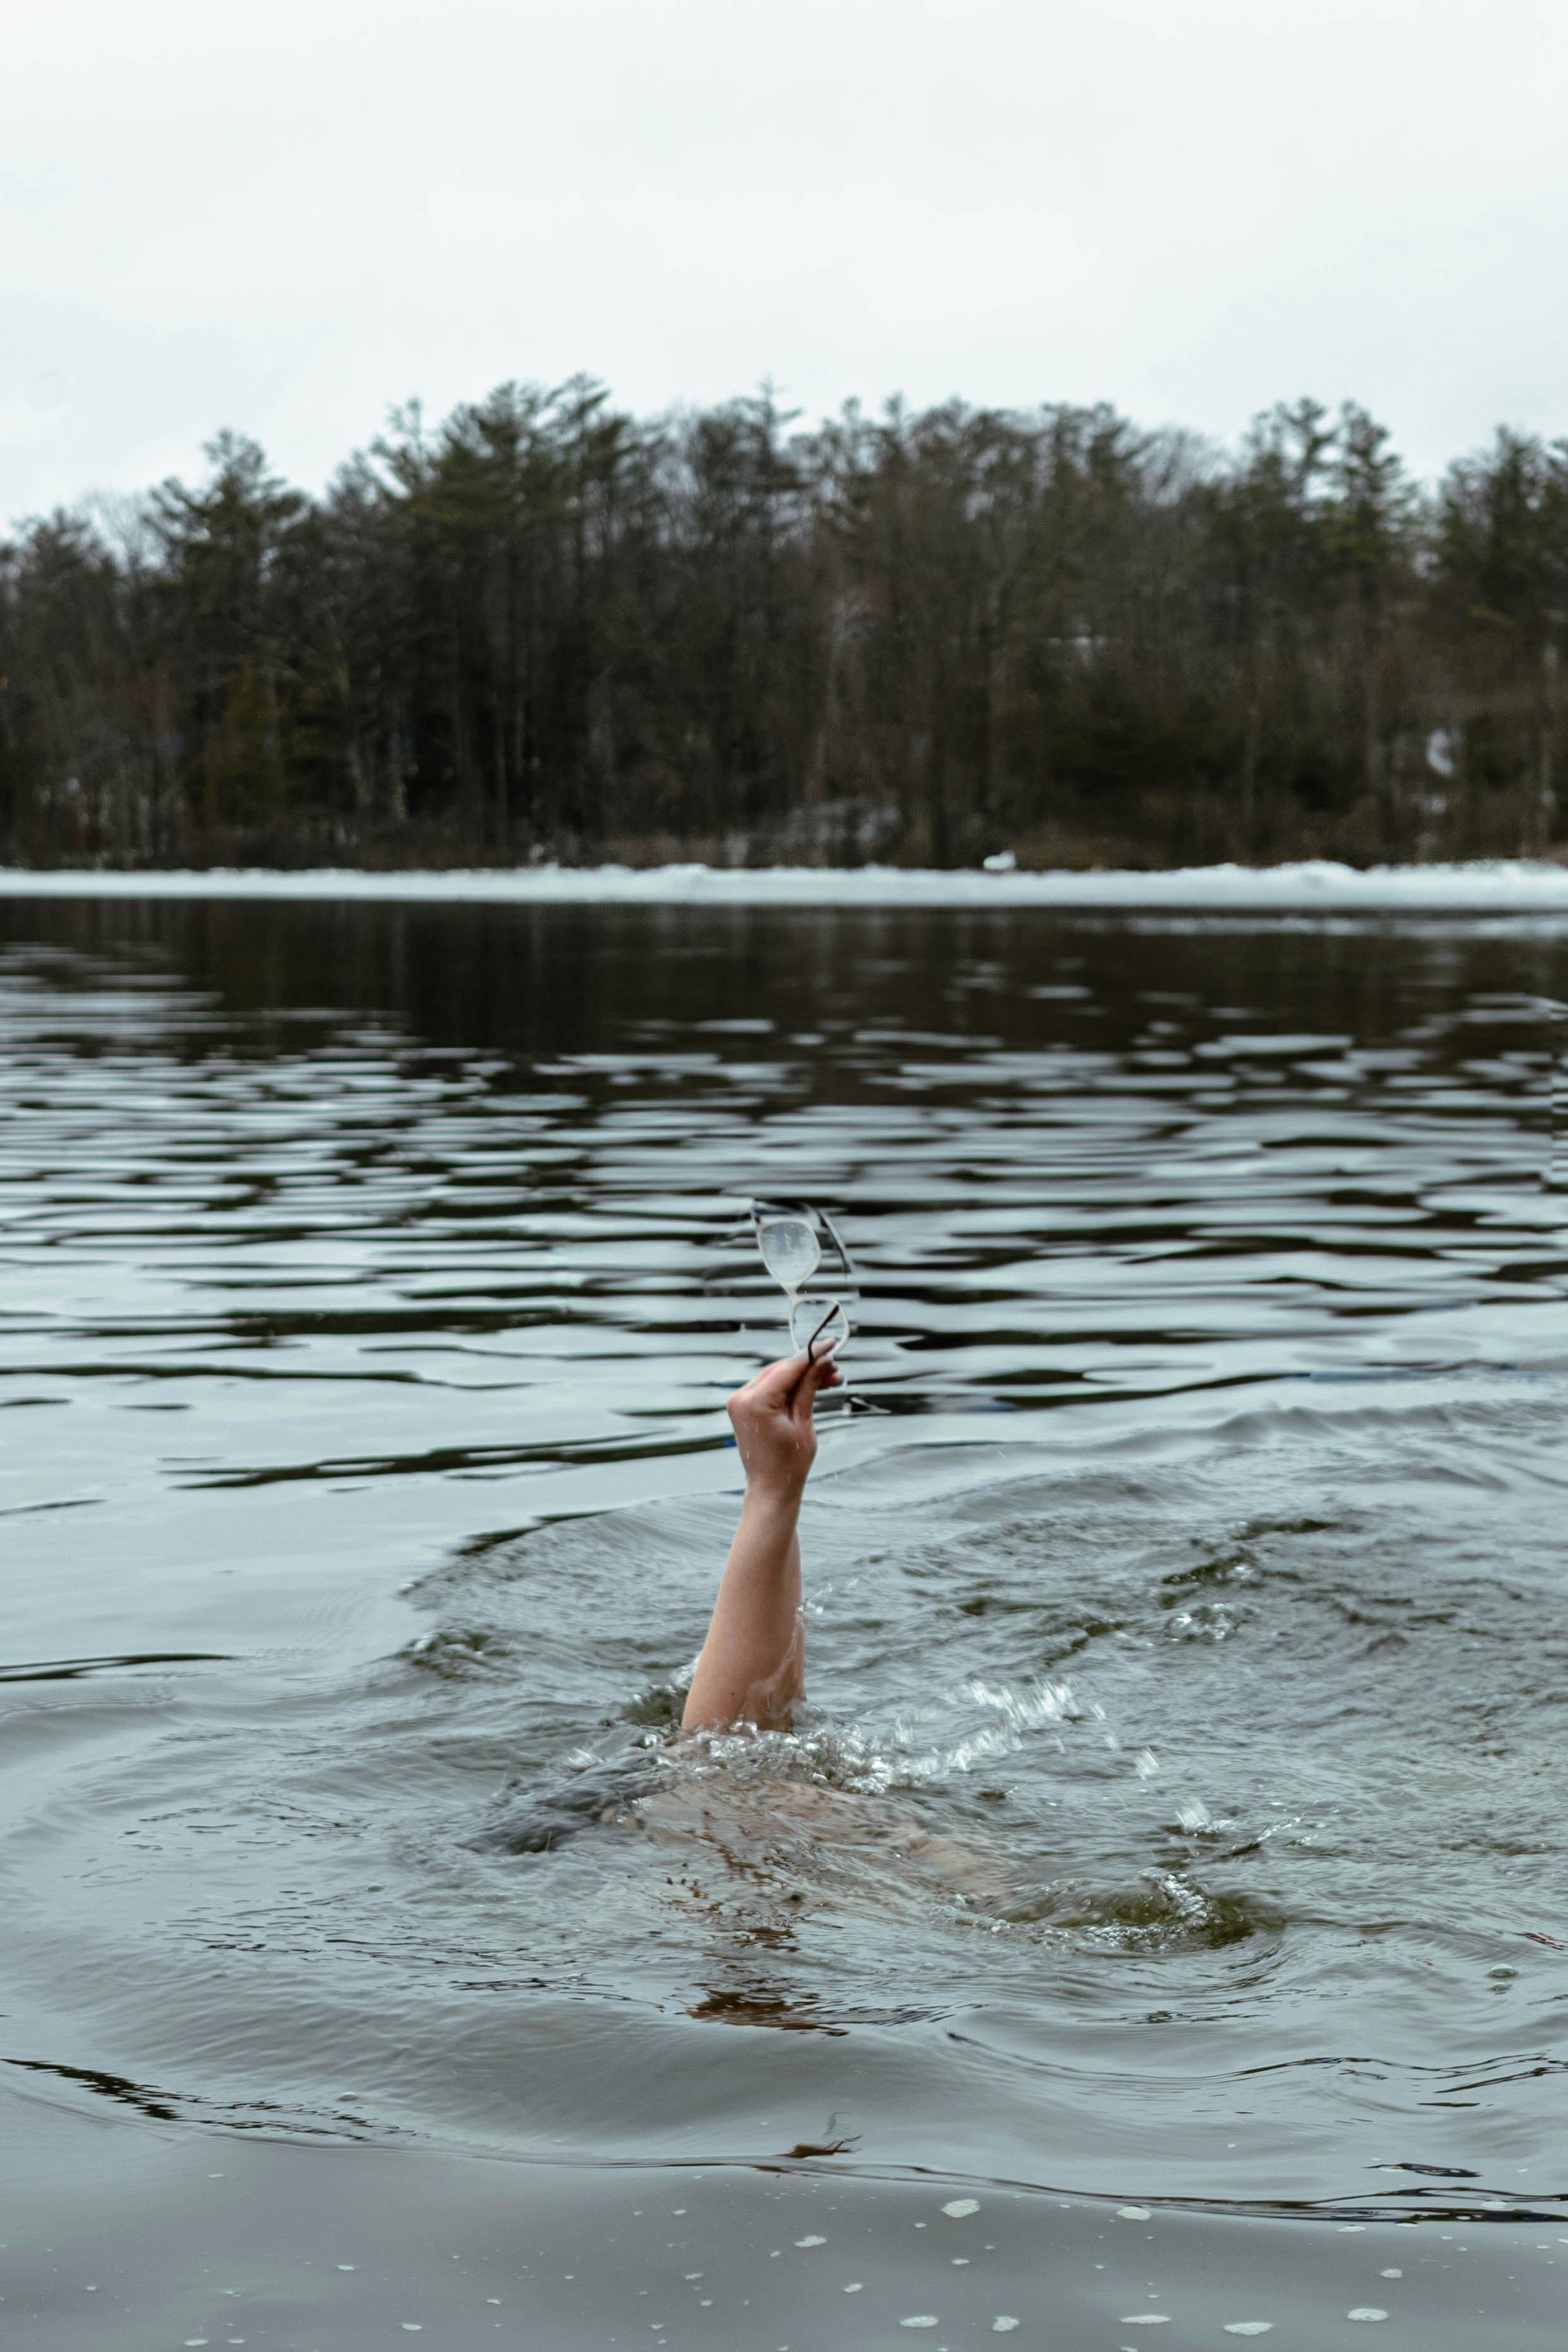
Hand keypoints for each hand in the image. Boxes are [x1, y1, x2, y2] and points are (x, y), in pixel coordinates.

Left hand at [727, 1349, 839, 1502]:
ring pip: (775, 1377)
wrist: (771, 1487)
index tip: (831, 1344)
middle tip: (834, 1368)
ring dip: (800, 1376)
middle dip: (808, 1367)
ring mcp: (739, 1401)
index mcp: (756, 1402)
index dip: (812, 1354)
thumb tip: (823, 1361)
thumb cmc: (789, 1463)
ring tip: (828, 1379)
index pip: (788, 1368)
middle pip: (781, 1370)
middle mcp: (742, 1397)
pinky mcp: (742, 1406)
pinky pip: (768, 1388)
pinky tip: (809, 1386)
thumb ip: (810, 1387)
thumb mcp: (804, 1422)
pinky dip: (788, 1386)